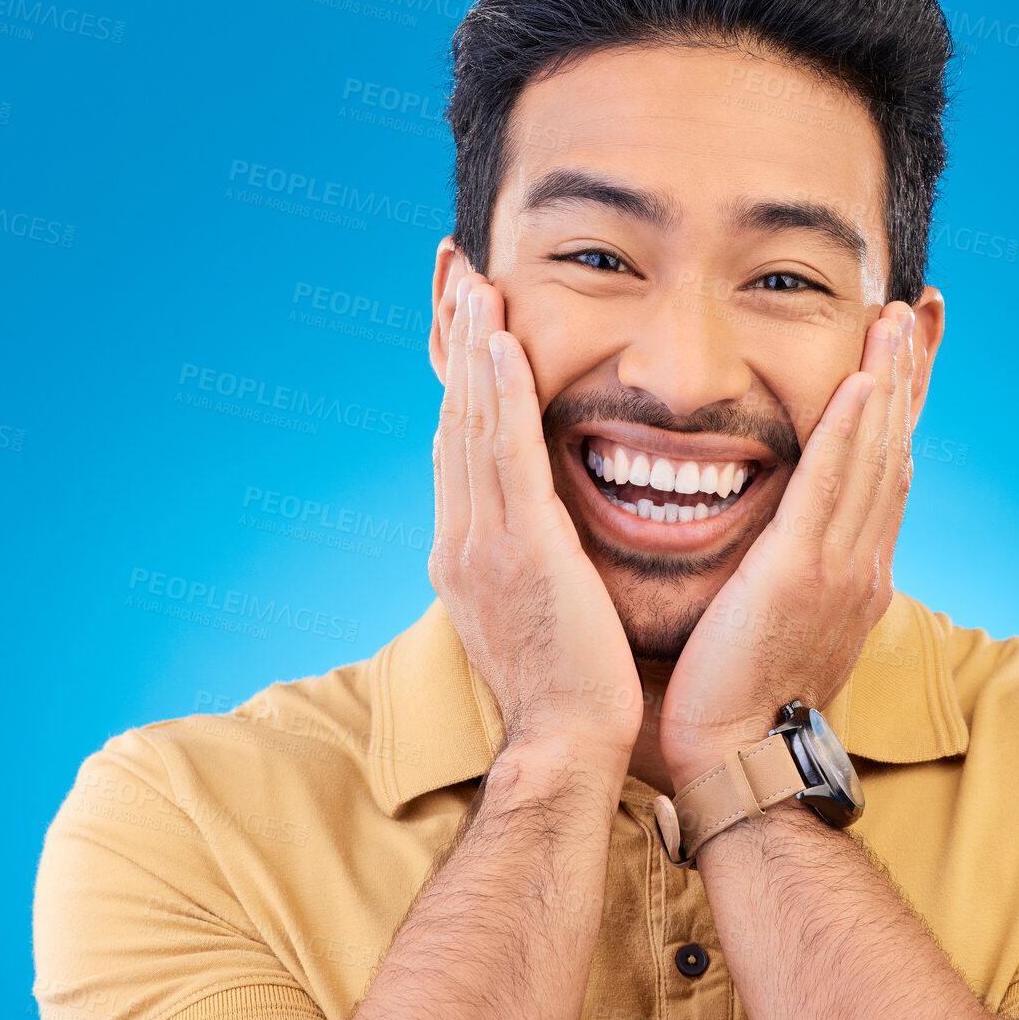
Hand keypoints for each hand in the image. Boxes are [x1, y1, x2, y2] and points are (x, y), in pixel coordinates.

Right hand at [428, 273, 643, 757]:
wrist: (565, 743)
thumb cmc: (565, 683)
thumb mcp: (532, 605)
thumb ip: (526, 552)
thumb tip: (536, 517)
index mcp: (464, 550)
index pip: (457, 443)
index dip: (461, 379)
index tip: (468, 323)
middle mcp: (459, 538)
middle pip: (453, 419)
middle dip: (457, 345)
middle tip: (459, 276)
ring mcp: (482, 543)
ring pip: (472, 426)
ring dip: (473, 349)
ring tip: (476, 285)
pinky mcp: (521, 550)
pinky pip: (506, 457)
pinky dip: (499, 397)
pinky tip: (503, 345)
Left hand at [658, 303, 917, 786]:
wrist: (737, 757)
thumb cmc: (740, 695)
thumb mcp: (780, 621)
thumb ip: (790, 572)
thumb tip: (783, 543)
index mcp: (855, 572)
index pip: (883, 471)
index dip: (895, 409)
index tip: (901, 356)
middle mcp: (863, 562)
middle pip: (891, 450)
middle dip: (903, 378)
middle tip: (910, 315)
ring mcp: (842, 567)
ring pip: (872, 457)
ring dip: (885, 384)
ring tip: (891, 322)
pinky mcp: (805, 573)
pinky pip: (833, 487)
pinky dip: (851, 431)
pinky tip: (861, 382)